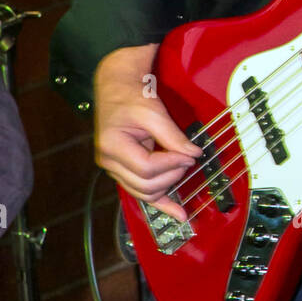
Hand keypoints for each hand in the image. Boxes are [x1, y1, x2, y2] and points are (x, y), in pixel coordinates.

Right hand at [94, 44, 201, 222]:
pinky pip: (141, 191)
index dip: (171, 163)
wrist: (117, 87)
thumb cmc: (131, 96)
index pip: (146, 167)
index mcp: (111, 146)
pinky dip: (160, 203)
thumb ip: (172, 135)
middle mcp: (108, 162)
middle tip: (188, 159)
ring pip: (143, 192)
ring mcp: (114, 168)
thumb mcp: (153, 111)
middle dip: (171, 175)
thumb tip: (193, 154)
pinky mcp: (122, 170)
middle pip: (145, 185)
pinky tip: (177, 213)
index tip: (188, 154)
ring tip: (183, 171)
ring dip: (167, 186)